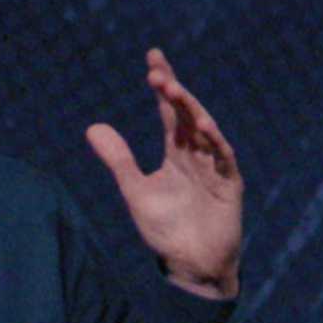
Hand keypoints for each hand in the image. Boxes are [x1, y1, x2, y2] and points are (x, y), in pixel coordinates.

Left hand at [85, 48, 242, 298]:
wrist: (190, 265)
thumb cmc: (165, 230)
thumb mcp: (135, 190)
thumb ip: (118, 159)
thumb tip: (92, 127)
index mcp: (177, 152)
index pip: (170, 111)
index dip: (163, 85)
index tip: (152, 58)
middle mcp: (198, 154)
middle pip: (188, 114)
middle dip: (174, 92)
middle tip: (157, 72)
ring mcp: (216, 167)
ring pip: (206, 130)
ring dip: (192, 110)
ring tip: (173, 91)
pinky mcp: (230, 185)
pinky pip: (224, 158)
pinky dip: (215, 142)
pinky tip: (204, 126)